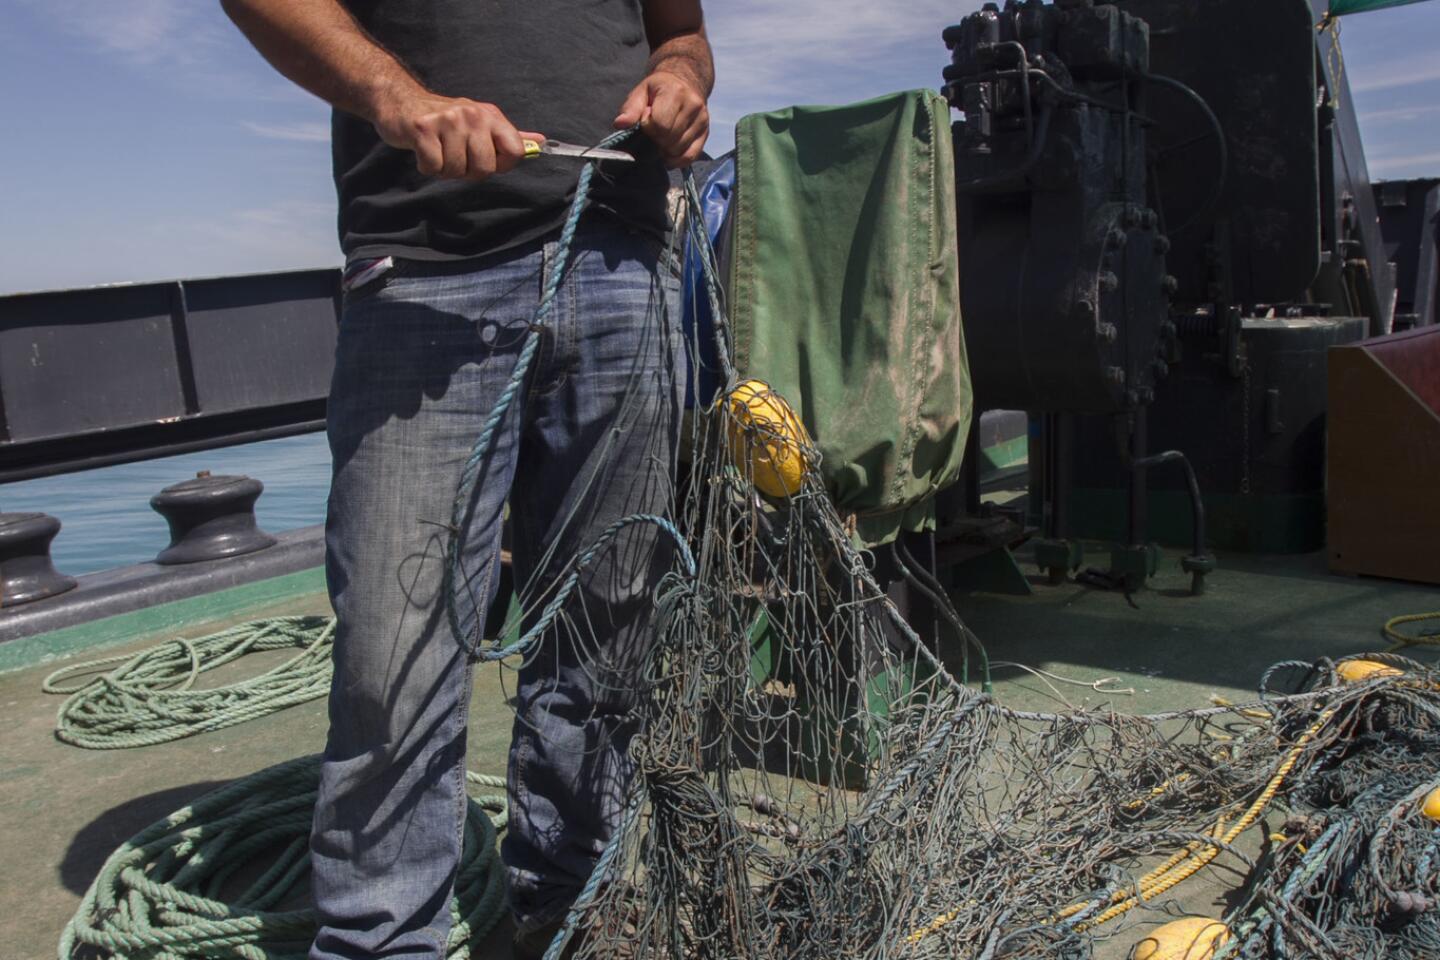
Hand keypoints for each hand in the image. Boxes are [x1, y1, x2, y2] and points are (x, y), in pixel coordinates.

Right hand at [372, 90, 542, 179]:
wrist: (401, 103)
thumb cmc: (444, 120)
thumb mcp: (481, 123)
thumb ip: (509, 136)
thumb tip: (541, 142)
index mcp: (491, 115)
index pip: (516, 152)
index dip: (501, 165)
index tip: (486, 159)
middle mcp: (472, 115)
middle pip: (485, 168)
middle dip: (468, 171)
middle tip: (455, 156)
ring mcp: (447, 120)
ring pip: (457, 171)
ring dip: (445, 169)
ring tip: (439, 151)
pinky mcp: (422, 129)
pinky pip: (433, 167)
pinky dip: (427, 167)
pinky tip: (424, 152)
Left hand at [614, 68, 708, 167]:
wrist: (685, 81)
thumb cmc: (659, 89)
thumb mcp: (641, 92)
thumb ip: (630, 108)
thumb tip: (620, 124)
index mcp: (675, 92)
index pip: (660, 124)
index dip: (648, 129)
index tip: (645, 123)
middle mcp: (693, 106)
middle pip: (669, 139)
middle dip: (656, 140)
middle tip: (652, 132)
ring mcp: (702, 120)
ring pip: (678, 150)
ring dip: (665, 150)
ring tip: (660, 138)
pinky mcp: (705, 133)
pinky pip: (690, 156)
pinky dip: (676, 160)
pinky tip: (668, 153)